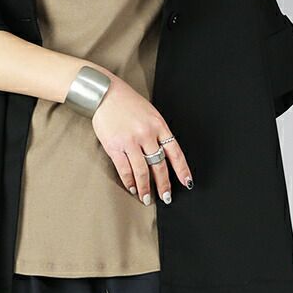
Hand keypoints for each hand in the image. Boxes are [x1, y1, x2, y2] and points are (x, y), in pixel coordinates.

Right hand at [90, 73, 192, 204]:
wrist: (105, 94)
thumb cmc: (128, 103)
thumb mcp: (150, 113)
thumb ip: (158, 132)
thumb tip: (163, 155)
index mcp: (159, 125)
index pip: (175, 153)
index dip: (182, 170)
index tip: (187, 183)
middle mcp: (147, 135)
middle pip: (159, 166)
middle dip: (164, 185)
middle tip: (166, 197)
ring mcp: (130, 141)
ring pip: (142, 171)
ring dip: (145, 188)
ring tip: (146, 198)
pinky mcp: (114, 146)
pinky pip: (124, 169)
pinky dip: (129, 181)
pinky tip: (132, 187)